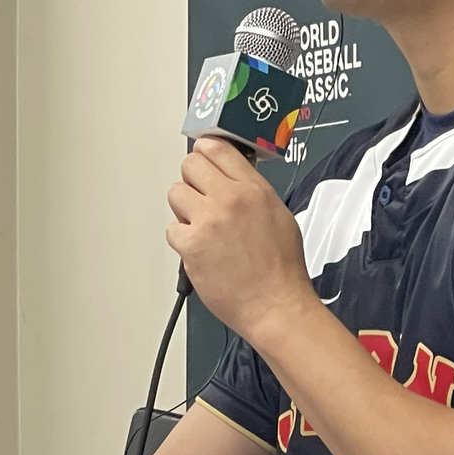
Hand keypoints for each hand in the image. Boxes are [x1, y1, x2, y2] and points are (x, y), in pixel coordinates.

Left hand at [166, 138, 314, 342]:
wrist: (276, 305)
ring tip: (203, 228)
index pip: (218, 148)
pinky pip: (172, 230)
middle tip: (201, 198)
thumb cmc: (281, 269)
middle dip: (193, 180)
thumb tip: (232, 179)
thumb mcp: (279, 215)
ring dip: (185, 210)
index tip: (204, 160)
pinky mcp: (191, 245)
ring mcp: (208, 221)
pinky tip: (201, 251)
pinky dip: (183, 241)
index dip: (206, 153)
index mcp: (255, 189)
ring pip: (175, 193)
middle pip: (190, 165)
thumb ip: (252, 192)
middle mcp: (230, 199)